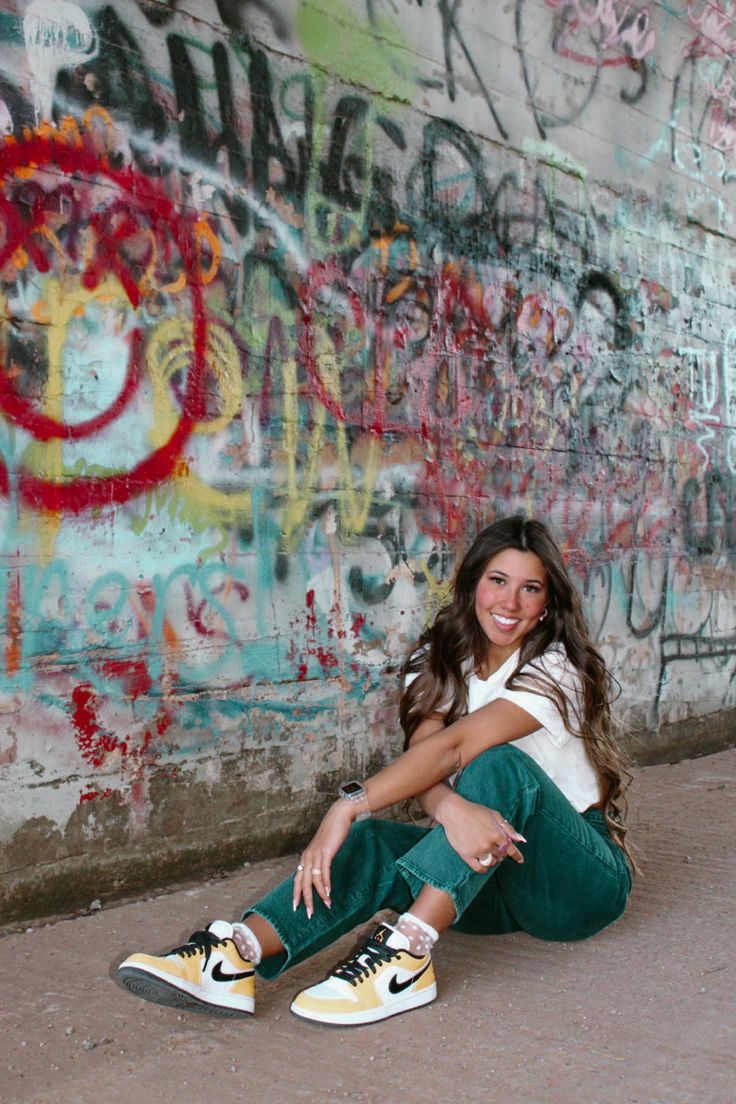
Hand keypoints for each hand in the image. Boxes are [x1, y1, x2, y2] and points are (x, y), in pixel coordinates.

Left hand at [292, 800, 354, 917]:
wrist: (338, 817)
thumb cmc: (331, 834)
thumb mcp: (322, 850)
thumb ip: (319, 861)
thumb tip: (319, 874)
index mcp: (305, 858)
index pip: (296, 879)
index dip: (295, 894)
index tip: (296, 907)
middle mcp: (307, 857)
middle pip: (303, 883)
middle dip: (306, 900)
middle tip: (309, 914)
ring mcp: (316, 855)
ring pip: (314, 880)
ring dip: (320, 894)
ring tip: (327, 905)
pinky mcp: (326, 852)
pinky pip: (324, 871)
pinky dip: (326, 883)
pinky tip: (329, 892)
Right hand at [437, 793, 524, 872]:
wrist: (453, 812)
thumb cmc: (475, 811)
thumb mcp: (494, 815)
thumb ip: (508, 828)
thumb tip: (521, 840)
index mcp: (496, 834)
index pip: (511, 850)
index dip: (517, 855)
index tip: (520, 860)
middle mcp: (488, 844)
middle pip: (501, 856)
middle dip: (501, 852)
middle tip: (495, 846)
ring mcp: (477, 851)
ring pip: (491, 863)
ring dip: (493, 859)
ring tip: (488, 851)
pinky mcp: (467, 855)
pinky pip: (479, 868)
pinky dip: (484, 868)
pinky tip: (483, 862)